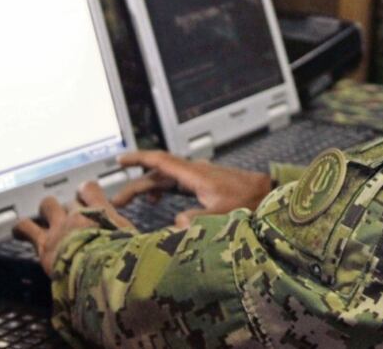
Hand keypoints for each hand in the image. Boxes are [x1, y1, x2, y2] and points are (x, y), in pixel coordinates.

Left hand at [13, 181, 134, 275]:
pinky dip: (22, 227)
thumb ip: (131, 235)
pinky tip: (18, 230)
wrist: (99, 276)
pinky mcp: (44, 244)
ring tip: (45, 215)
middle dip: (70, 205)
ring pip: (48, 205)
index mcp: (103, 212)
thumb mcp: (134, 242)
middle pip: (70, 199)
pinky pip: (27, 227)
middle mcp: (80, 215)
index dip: (87, 191)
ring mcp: (60, 227)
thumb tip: (146, 240)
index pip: (90, 189)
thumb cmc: (121, 261)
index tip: (87, 194)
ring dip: (47, 210)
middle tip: (70, 213)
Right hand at [112, 150, 271, 227]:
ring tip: (128, 203)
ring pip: (165, 178)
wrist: (266, 193)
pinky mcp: (202, 183)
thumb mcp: (222, 214)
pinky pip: (175, 183)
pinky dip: (162, 189)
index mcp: (194, 174)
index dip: (138, 159)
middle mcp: (193, 172)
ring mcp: (198, 176)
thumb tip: (175, 223)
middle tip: (116, 200)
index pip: (160, 161)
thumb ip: (198, 219)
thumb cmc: (247, 201)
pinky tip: (158, 201)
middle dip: (135, 184)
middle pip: (157, 173)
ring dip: (147, 188)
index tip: (119, 159)